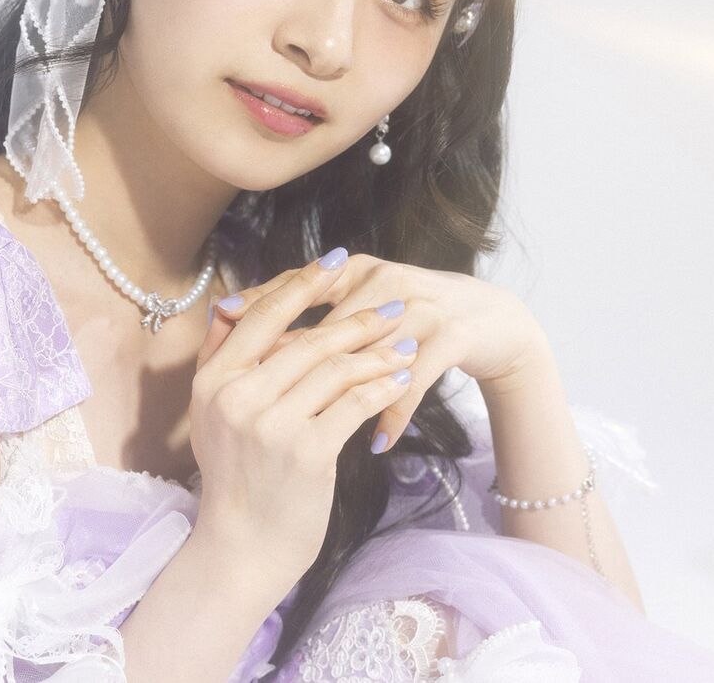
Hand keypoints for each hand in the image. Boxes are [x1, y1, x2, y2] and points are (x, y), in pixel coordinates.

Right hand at [187, 248, 414, 581]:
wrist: (241, 547)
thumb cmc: (236, 477)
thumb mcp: (211, 414)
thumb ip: (220, 359)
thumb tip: (232, 304)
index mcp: (212, 381)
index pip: (261, 316)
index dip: (302, 285)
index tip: (336, 263)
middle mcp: (237, 397)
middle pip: (307, 339)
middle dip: (357, 318)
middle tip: (394, 305)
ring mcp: (271, 425)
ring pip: (336, 369)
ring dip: (378, 353)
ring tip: (406, 344)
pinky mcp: (306, 452)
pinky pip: (354, 405)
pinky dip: (381, 390)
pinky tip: (401, 383)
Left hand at [212, 252, 546, 451]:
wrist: (489, 319)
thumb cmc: (405, 320)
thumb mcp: (358, 306)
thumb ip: (305, 310)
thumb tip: (232, 319)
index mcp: (354, 269)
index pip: (299, 284)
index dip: (261, 303)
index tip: (225, 319)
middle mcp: (384, 280)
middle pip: (331, 322)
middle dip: (297, 363)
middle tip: (266, 398)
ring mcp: (420, 306)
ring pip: (371, 354)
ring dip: (346, 396)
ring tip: (314, 430)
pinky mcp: (452, 335)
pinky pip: (414, 381)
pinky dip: (393, 414)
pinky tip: (376, 444)